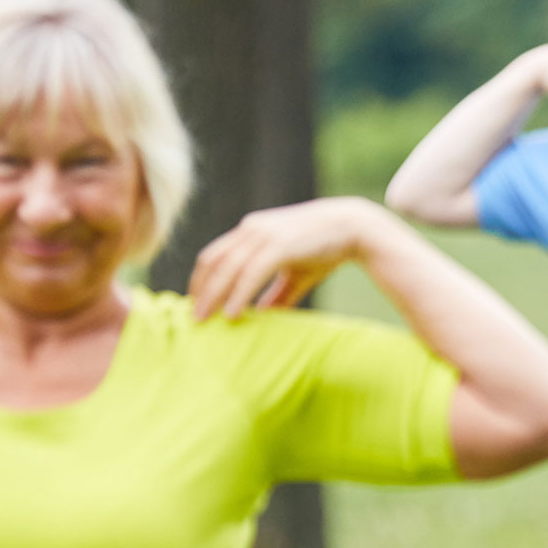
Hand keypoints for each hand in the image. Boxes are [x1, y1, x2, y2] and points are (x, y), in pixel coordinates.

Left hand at [188, 196, 389, 319]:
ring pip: (228, 268)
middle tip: (194, 316)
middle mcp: (252, 228)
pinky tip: (232, 314)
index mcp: (252, 230)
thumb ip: (276, 292)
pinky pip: (251, 274)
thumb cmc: (325, 248)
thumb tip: (263, 316)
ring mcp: (265, 235)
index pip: (215, 254)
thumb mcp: (294, 271)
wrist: (354, 228)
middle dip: (201, 290)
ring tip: (205, 319)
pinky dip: (239, 295)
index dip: (202, 279)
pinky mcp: (279, 245)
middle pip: (214, 261)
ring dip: (213, 295)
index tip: (196, 301)